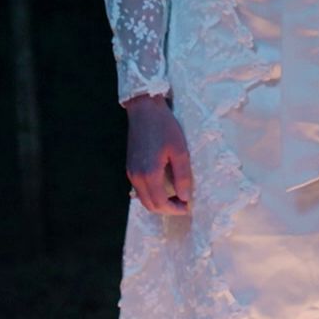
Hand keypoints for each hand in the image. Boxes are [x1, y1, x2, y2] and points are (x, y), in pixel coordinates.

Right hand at [125, 95, 193, 214]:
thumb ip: (182, 176)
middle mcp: (136, 177)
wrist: (144, 109)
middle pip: (149, 205)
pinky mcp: (130, 166)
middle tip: (183, 204)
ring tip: (176, 196)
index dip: (174, 209)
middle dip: (167, 209)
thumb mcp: (180, 150)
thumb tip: (185, 197)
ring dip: (158, 202)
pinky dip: (151, 194)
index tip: (188, 207)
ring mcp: (131, 172)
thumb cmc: (164, 127)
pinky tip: (164, 187)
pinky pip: (140, 189)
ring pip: (143, 198)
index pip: (160, 203)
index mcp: (149, 174)